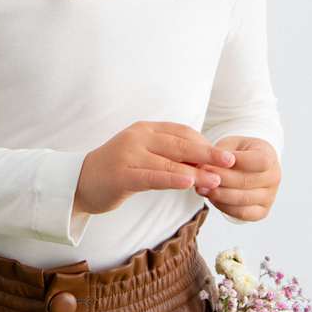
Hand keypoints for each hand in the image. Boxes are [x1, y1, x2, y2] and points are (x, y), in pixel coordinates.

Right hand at [72, 121, 236, 216]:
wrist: (81, 182)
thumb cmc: (119, 170)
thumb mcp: (145, 156)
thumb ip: (169, 157)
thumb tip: (205, 165)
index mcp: (146, 129)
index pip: (182, 131)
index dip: (204, 143)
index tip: (223, 157)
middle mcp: (138, 136)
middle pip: (180, 143)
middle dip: (207, 153)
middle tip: (230, 161)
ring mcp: (129, 154)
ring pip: (169, 161)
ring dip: (196, 171)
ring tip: (216, 179)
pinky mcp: (123, 174)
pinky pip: (152, 175)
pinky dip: (172, 178)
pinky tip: (188, 182)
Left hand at [195, 136, 281, 220]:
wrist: (246, 166)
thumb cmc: (236, 153)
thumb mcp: (230, 145)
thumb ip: (221, 154)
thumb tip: (206, 166)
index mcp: (269, 156)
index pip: (259, 161)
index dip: (234, 162)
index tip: (211, 162)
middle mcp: (274, 177)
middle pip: (247, 182)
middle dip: (220, 180)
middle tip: (200, 177)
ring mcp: (270, 196)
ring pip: (243, 200)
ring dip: (219, 195)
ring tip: (201, 188)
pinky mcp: (262, 211)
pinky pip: (242, 213)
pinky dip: (224, 207)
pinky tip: (211, 198)